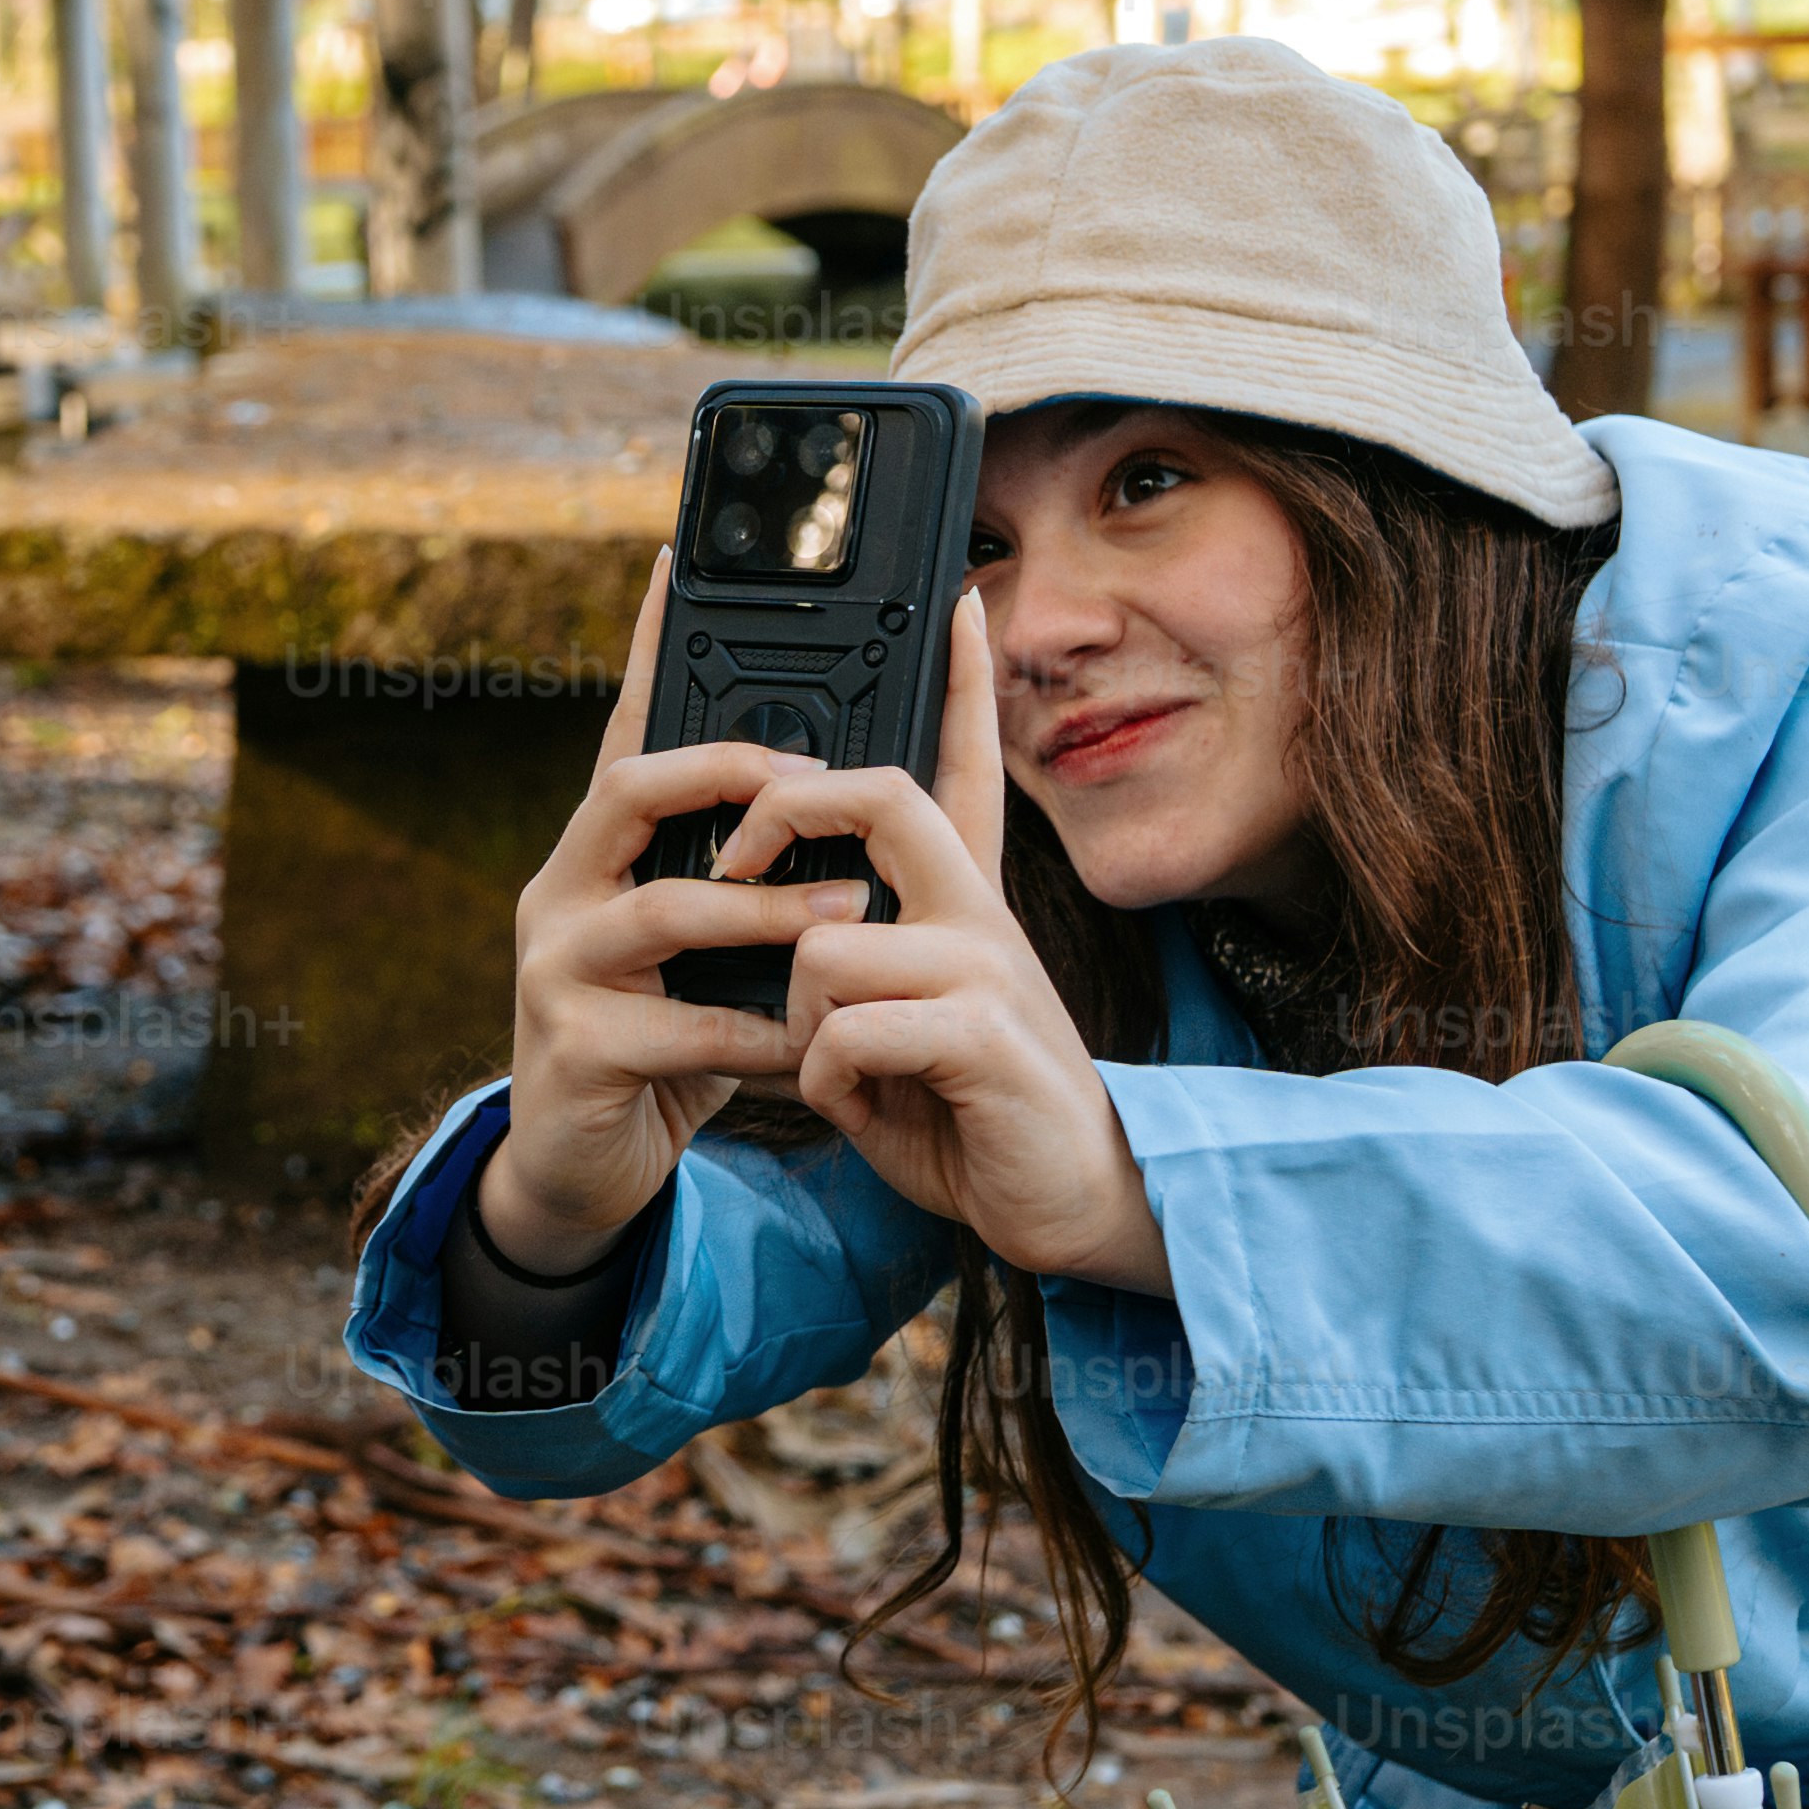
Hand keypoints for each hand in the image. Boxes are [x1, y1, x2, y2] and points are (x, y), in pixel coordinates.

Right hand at [476, 553, 829, 1273]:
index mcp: (597, 855)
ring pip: (663, 908)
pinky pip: (681, 1028)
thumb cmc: (662, 1047)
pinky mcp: (573, 1048)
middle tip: (814, 780)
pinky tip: (814, 1043)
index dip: (646, 649)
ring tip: (849, 905)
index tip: (678, 564)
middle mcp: (560, 890)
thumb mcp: (707, 953)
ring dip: (766, 907)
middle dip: (728, 773)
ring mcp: (554, 966)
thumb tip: (839, 798)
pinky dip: (759, 1034)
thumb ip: (747, 882)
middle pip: (629, 788)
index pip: (626, 731)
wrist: (580, 1172)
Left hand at [746, 594, 1167, 1293]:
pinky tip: (867, 1109)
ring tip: (840, 1072)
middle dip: (783, 814)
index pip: (962, 769)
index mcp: (966, 905)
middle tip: (731, 866)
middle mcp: (981, 915)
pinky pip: (844, 1028)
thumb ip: (855, 974)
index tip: (957, 602)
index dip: (963, 684)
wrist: (1077, 1207)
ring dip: (798, 1022)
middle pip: (880, 796)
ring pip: (826, 945)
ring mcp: (986, 969)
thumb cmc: (977, 1118)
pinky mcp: (980, 1034)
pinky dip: (827, 1081)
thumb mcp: (905, 1030)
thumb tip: (783, 944)